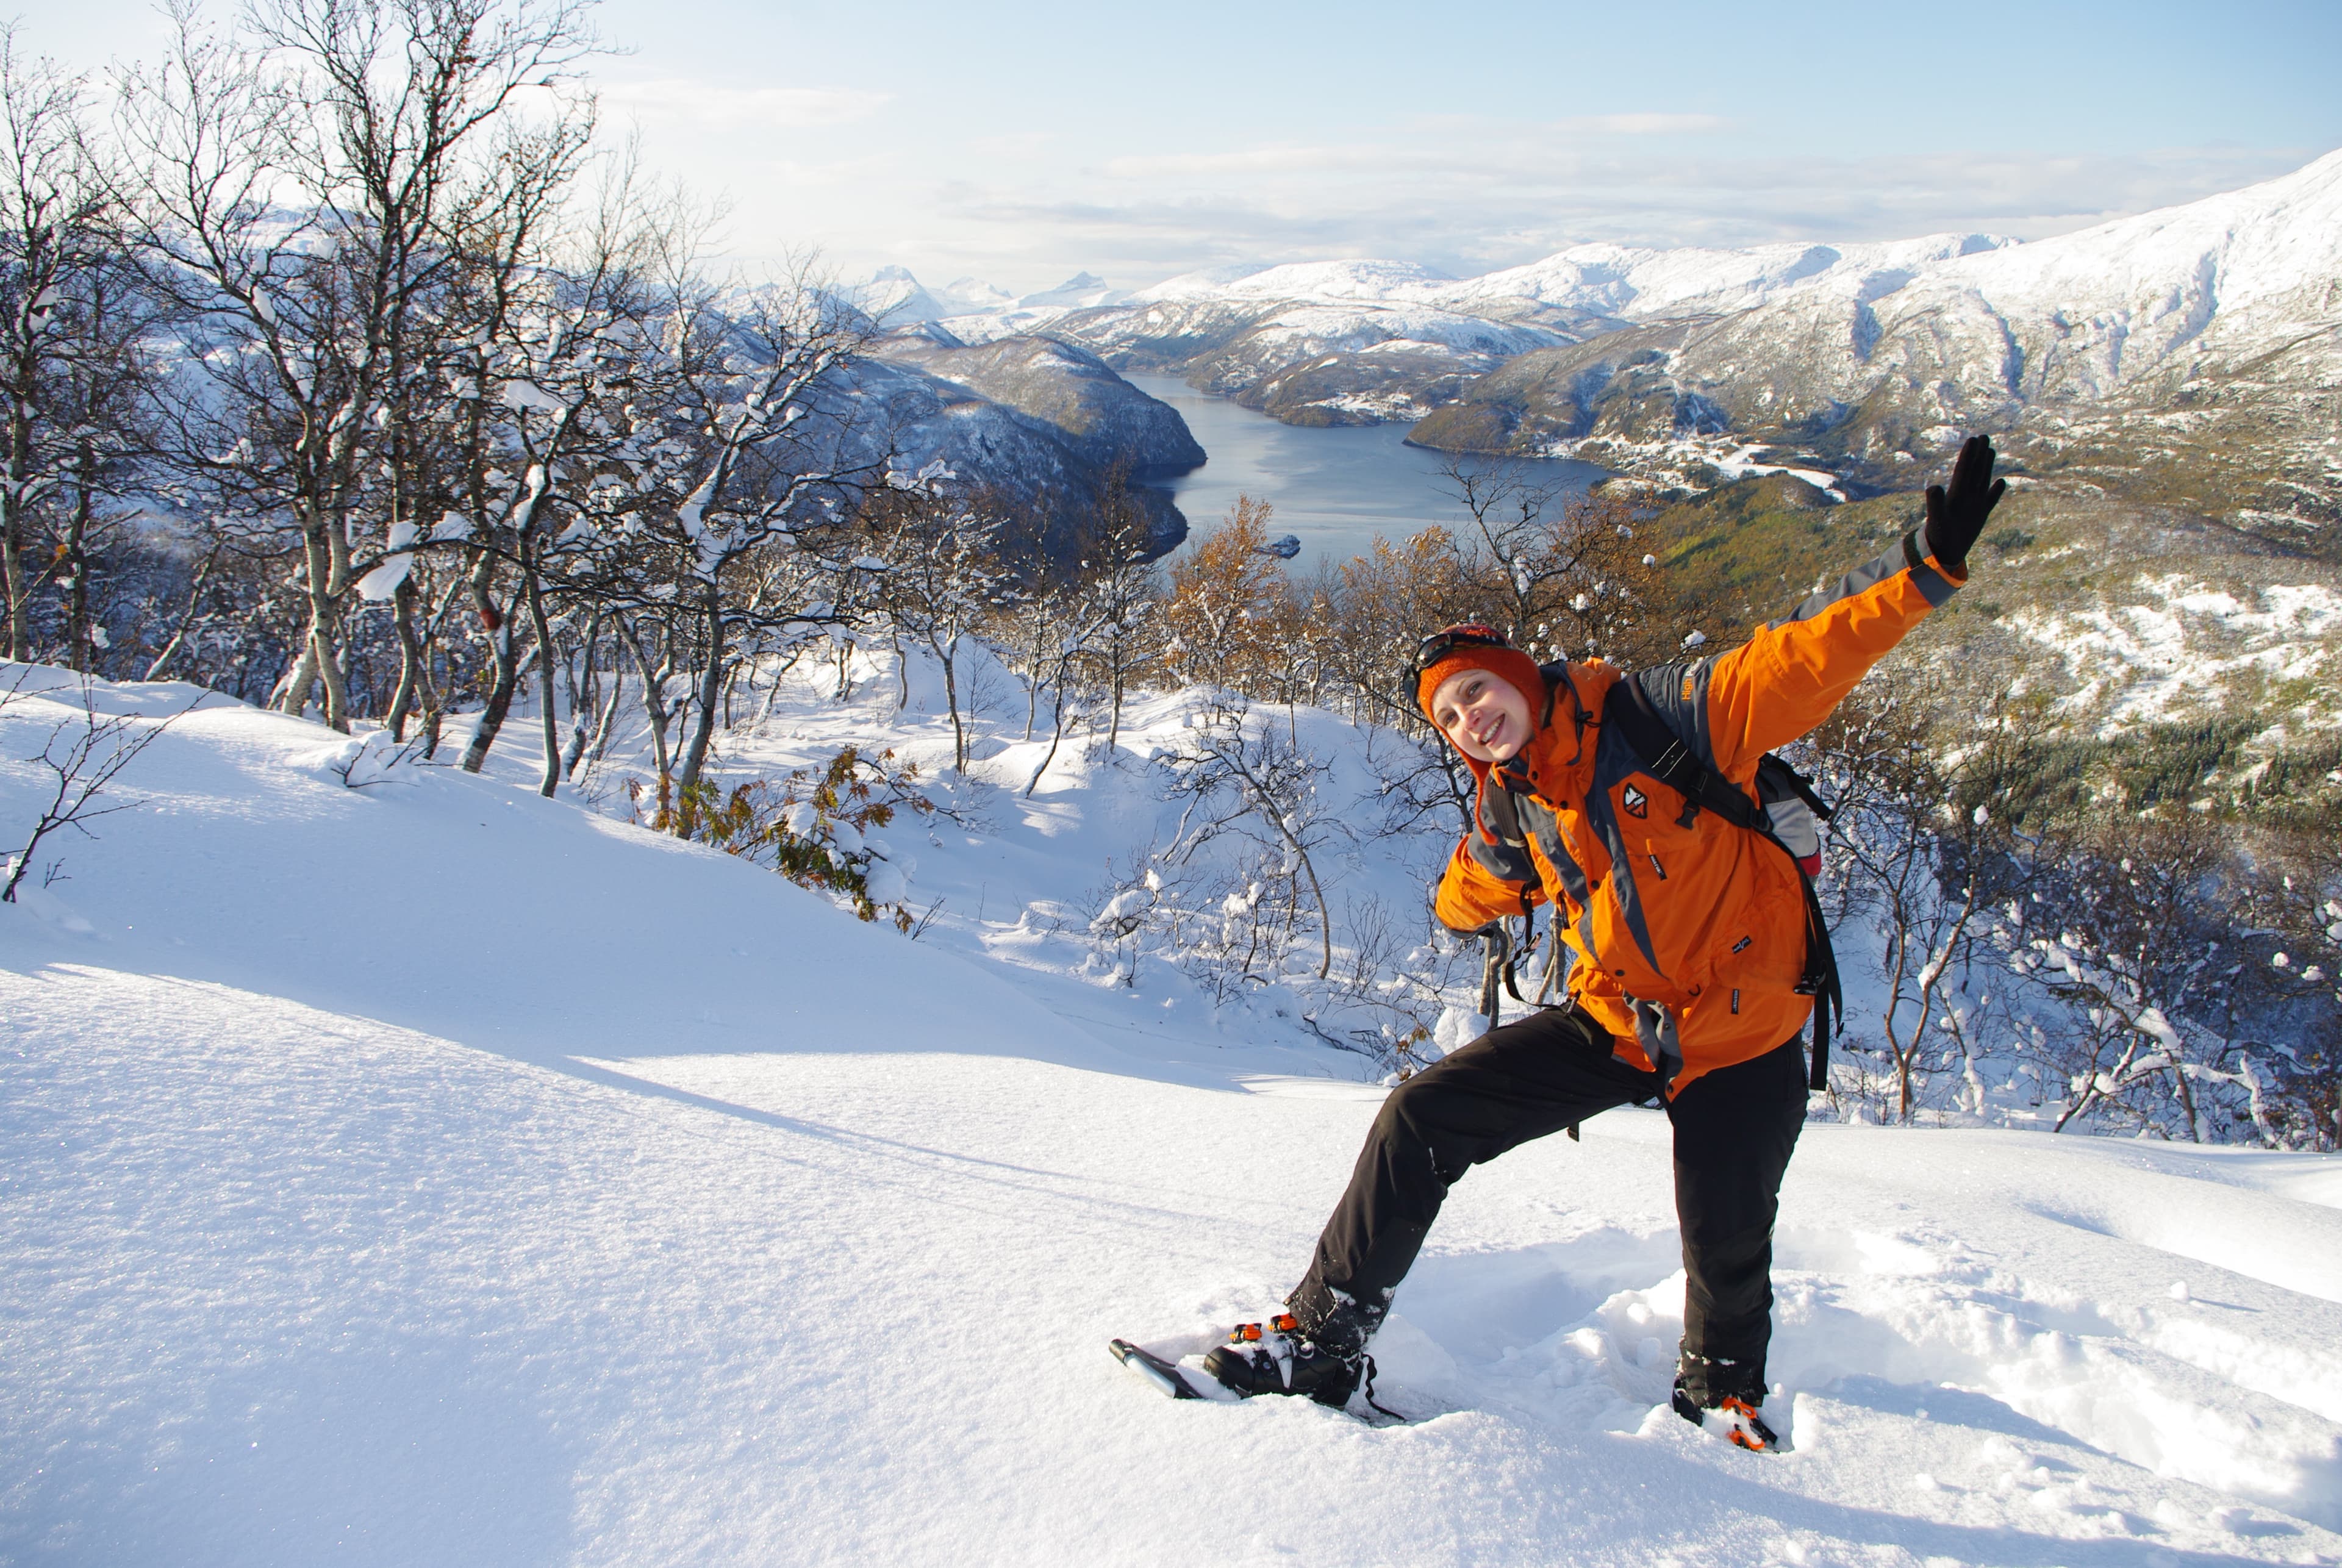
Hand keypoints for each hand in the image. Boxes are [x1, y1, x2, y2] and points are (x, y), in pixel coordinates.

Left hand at [1923, 435, 2006, 572]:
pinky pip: (1990, 500)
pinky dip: (1996, 491)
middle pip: (1973, 471)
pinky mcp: (1980, 515)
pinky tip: (2001, 481)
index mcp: (1955, 495)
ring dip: (1986, 465)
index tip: (1973, 439)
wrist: (1942, 553)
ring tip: (1989, 449)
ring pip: (1981, 480)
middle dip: (1978, 454)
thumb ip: (1934, 503)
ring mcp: (1973, 505)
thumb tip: (1932, 487)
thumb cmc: (1938, 537)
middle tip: (1982, 436)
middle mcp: (1964, 497)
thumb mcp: (1937, 519)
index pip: (1963, 470)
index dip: (1968, 455)